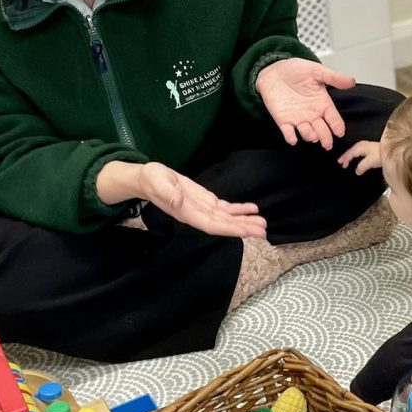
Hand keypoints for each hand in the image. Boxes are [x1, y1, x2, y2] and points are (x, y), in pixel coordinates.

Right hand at [138, 162, 266, 238]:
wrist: (147, 179)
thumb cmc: (151, 180)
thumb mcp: (156, 181)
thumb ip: (167, 193)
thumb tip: (178, 202)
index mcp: (187, 213)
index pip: (212, 225)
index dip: (230, 229)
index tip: (247, 232)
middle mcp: (198, 214)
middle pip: (223, 224)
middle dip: (243, 228)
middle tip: (264, 231)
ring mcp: (203, 208)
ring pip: (227, 218)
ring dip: (244, 221)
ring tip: (262, 223)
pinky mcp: (205, 201)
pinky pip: (224, 208)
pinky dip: (238, 209)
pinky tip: (252, 210)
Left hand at [256, 57, 355, 149]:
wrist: (274, 70)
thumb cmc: (295, 70)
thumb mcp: (316, 71)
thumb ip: (333, 77)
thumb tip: (351, 81)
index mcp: (322, 103)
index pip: (333, 118)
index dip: (337, 125)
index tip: (340, 132)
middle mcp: (312, 114)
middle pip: (322, 130)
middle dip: (325, 137)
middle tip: (327, 143)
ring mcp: (298, 119)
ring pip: (307, 133)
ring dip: (309, 136)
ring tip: (313, 136)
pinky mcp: (283, 121)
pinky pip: (288, 132)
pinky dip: (290, 136)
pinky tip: (292, 139)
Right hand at [338, 140, 381, 174]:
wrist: (391, 150)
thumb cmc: (381, 154)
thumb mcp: (370, 162)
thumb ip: (362, 166)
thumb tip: (357, 171)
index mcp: (361, 147)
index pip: (350, 153)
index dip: (346, 159)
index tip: (342, 164)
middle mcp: (363, 145)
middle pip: (351, 150)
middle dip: (345, 156)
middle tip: (340, 161)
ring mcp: (367, 146)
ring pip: (355, 150)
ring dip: (350, 155)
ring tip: (346, 160)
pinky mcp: (370, 148)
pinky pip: (359, 150)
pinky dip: (355, 154)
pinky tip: (357, 157)